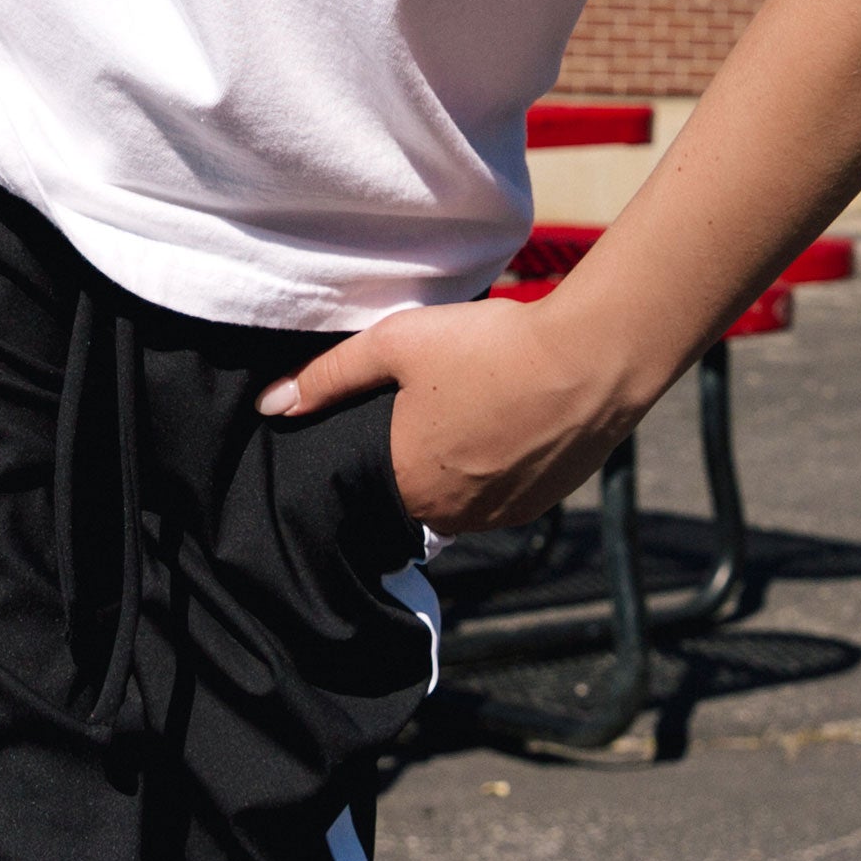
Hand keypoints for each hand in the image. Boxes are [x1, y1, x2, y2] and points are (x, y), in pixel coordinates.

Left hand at [257, 295, 646, 534]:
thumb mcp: (399, 344)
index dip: (367, 455)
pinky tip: (503, 423)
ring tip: (466, 410)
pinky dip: (494, 469)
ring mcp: (499, 516)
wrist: (588, 361)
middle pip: (412, 495)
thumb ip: (331, 376)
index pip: (364, 490)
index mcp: (407, 483)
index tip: (376, 424)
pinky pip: (499, 496)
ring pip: (457, 499)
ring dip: (454, 467)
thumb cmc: (488, 347)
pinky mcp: (539, 504)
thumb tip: (271, 406)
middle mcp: (450, 516)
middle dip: (411, 460)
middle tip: (424, 408)